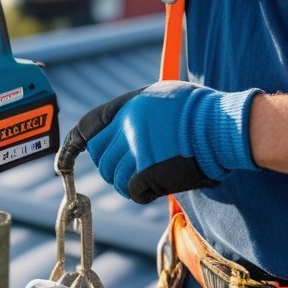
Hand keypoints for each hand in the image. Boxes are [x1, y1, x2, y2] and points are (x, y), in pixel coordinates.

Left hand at [70, 81, 258, 203]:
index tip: (64, 160)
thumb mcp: (163, 94)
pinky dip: (141, 193)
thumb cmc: (200, 109)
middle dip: (111, 167)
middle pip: (102, 158)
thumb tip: (123, 123)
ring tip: (147, 176)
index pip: (89, 129)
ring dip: (127, 182)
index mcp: (129, 106)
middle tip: (131, 168)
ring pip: (115, 177)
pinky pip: (133, 190)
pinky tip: (155, 186)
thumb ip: (138, 109)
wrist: (222, 127)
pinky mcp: (151, 172)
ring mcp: (139, 150)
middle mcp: (129, 128)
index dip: (75, 146)